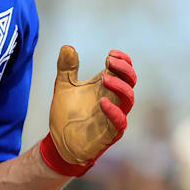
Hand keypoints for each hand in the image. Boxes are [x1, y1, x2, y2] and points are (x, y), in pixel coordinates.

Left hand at [40, 45, 135, 175]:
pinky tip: (102, 101)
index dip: (123, 60)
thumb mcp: (63, 86)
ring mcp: (113, 116)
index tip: (111, 54)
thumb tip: (67, 47)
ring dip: (120, 85)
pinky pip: (120, 121)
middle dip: (124, 69)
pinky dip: (114, 111)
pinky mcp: (110, 132)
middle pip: (131, 81)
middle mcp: (113, 99)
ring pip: (129, 99)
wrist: (58, 142)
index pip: (124, 71)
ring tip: (104, 77)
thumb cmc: (66, 114)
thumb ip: (66, 68)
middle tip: (110, 61)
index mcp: (105, 87)